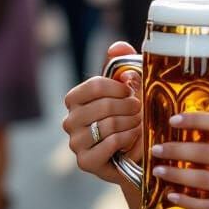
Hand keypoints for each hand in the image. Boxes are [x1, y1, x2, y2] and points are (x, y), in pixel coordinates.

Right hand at [62, 41, 142, 184]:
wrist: (137, 152)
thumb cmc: (131, 115)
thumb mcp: (130, 86)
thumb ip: (124, 62)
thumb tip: (115, 47)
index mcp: (75, 99)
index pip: (95, 85)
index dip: (119, 87)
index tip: (131, 92)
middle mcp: (70, 120)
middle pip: (104, 105)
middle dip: (129, 107)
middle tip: (139, 110)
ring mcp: (75, 142)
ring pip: (108, 124)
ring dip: (131, 123)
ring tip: (137, 124)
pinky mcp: (85, 162)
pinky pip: (110, 142)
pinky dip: (128, 138)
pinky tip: (132, 139)